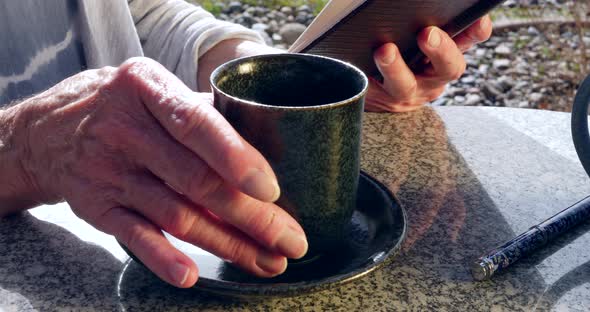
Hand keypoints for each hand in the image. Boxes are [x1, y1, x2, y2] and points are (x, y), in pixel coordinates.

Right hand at [11, 57, 307, 286]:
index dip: (235, 157)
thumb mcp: (153, 87)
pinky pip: (134, 236)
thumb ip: (202, 110)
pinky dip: (162, 258)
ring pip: (176, 215)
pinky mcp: (97, 208)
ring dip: (225, 244)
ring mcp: (109, 172)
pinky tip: (191, 275)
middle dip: (250, 216)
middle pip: (196, 180)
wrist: (46, 130)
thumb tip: (265, 136)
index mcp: (146, 88)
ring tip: (267, 261)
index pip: (196, 123)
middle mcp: (125, 130)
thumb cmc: (119, 105)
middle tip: (289, 239)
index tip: (271, 189)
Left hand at [367, 15, 492, 111]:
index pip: (470, 39)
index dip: (476, 31)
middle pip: (447, 67)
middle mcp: (434, 75)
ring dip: (395, 67)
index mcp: (447, 52)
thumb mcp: (419, 39)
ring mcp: (409, 91)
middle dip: (440, 50)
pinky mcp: (381, 100)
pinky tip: (356, 63)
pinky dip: (366, 77)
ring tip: (384, 50)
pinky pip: (373, 92)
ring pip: (405, 84)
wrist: (376, 91)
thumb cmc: (402, 51)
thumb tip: (415, 3)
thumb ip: (430, 23)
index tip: (477, 20)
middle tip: (427, 34)